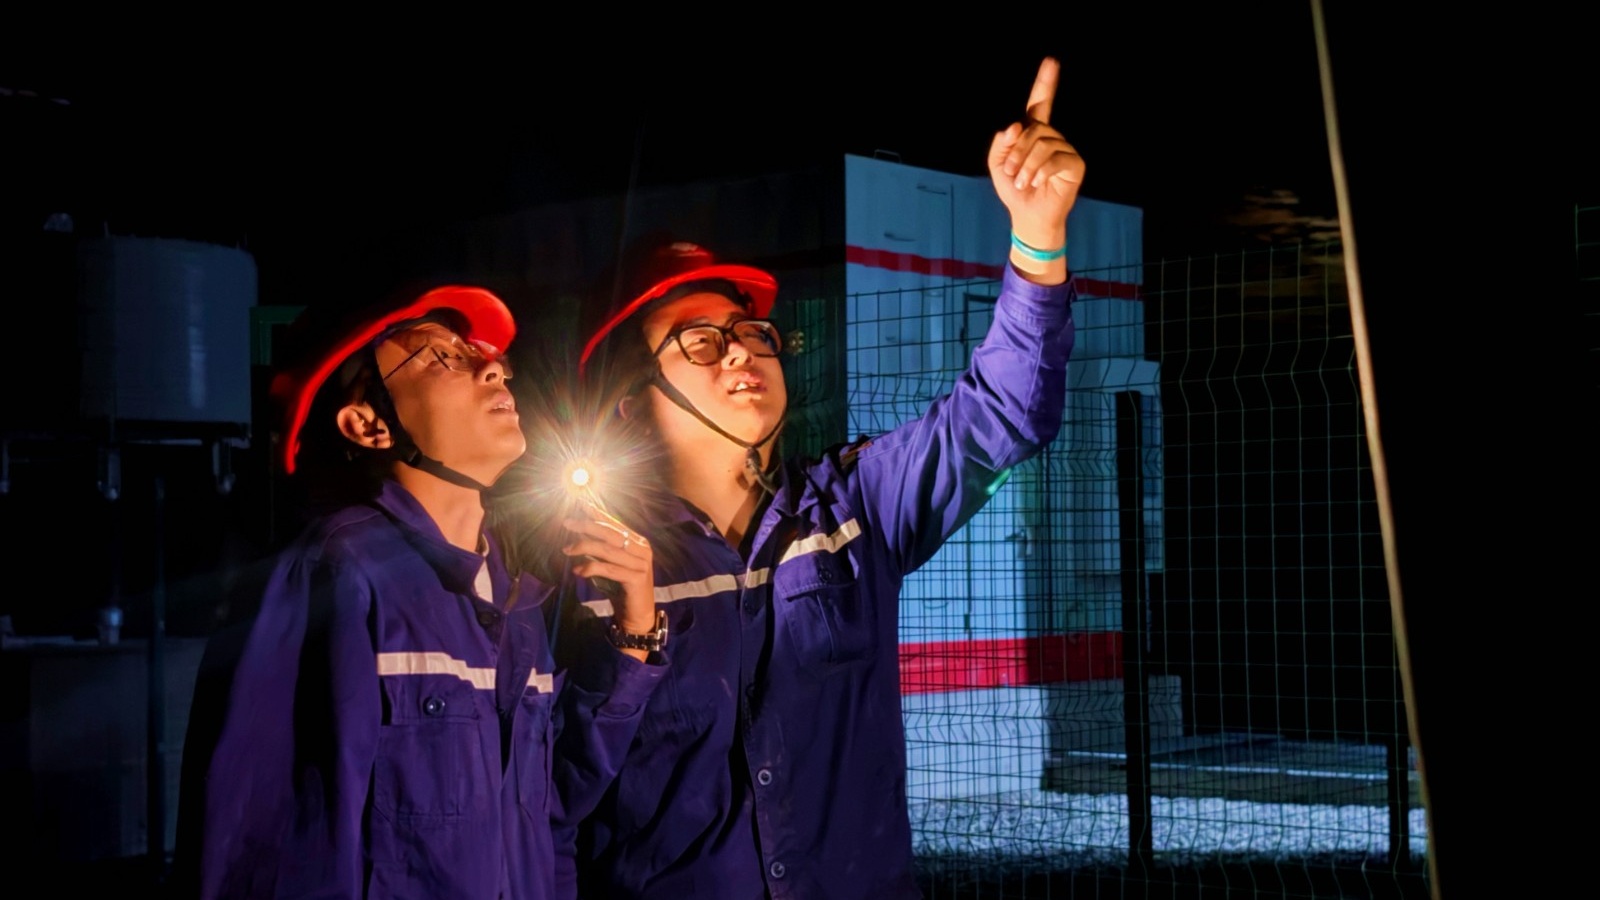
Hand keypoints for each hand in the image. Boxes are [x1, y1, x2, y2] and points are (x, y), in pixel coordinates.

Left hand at [562, 509, 656, 654]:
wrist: (638, 615)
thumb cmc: (622, 588)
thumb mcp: (612, 564)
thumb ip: (602, 548)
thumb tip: (580, 532)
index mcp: (638, 542)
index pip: (615, 524)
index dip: (598, 513)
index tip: (581, 503)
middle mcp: (642, 550)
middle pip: (611, 533)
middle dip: (587, 526)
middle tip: (566, 522)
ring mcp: (641, 564)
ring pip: (608, 550)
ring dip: (584, 547)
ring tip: (566, 549)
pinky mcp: (637, 579)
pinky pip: (609, 569)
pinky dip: (591, 568)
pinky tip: (577, 570)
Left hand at [988, 57, 1085, 279]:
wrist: (1027, 216)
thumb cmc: (1014, 190)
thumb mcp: (998, 165)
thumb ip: (1001, 143)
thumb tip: (1015, 126)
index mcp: (1033, 133)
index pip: (1040, 103)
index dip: (1045, 83)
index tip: (1051, 62)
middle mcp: (1052, 137)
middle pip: (1033, 128)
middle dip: (1017, 150)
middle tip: (1010, 173)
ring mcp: (1065, 149)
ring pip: (1042, 143)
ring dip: (1025, 164)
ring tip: (1021, 182)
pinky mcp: (1075, 164)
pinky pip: (1055, 158)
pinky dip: (1039, 172)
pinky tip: (1035, 183)